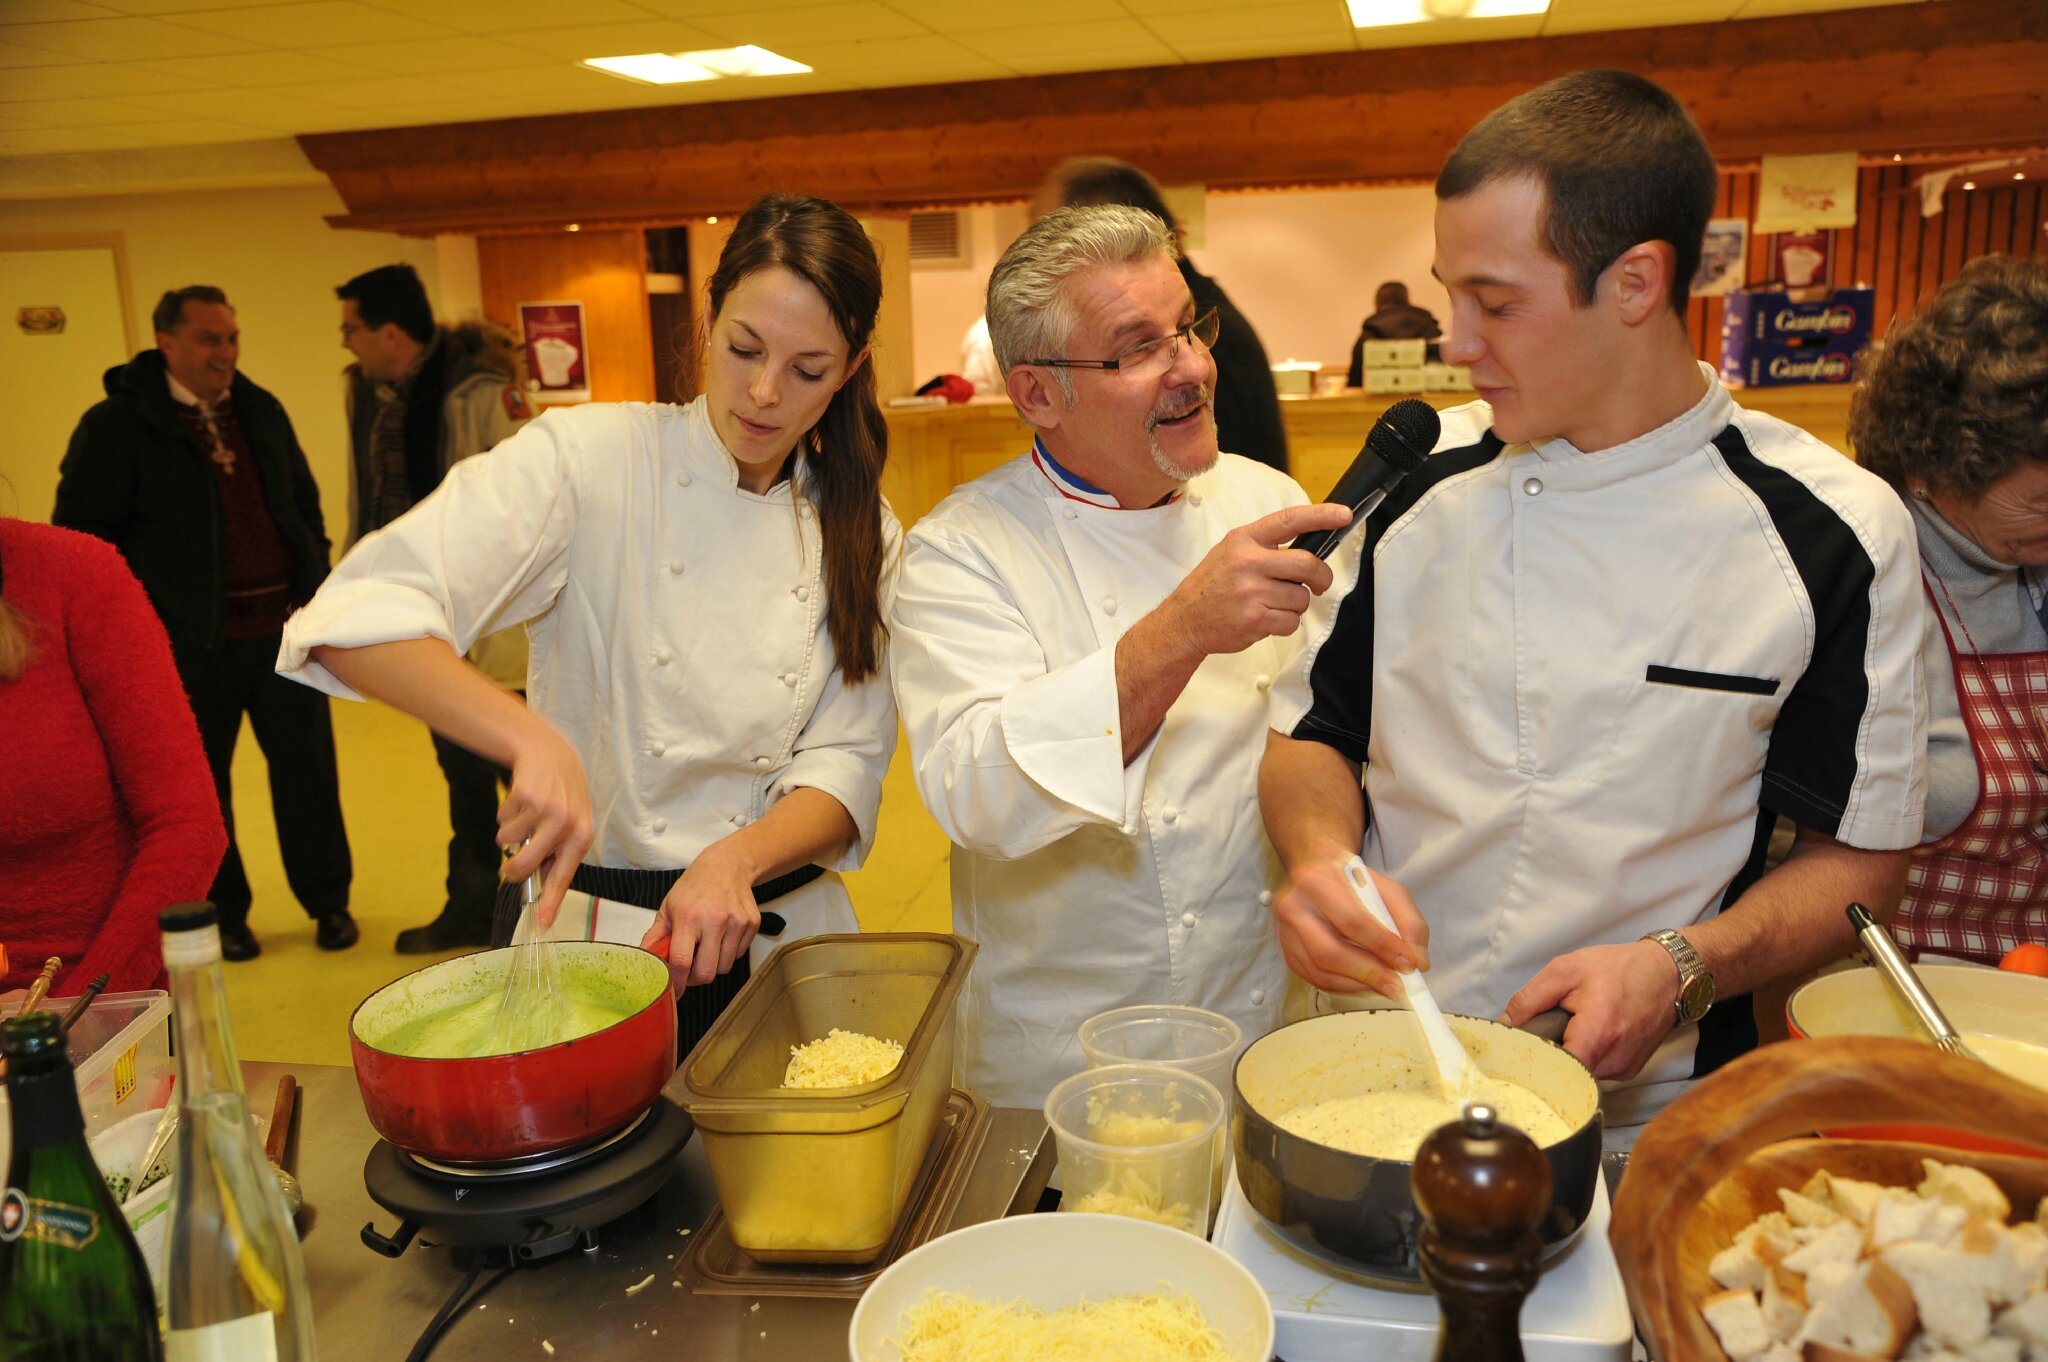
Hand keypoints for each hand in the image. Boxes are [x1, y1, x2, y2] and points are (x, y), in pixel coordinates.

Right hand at [494, 719, 593, 929]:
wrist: (552, 754)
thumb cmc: (561, 797)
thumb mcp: (570, 824)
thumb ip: (556, 854)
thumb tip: (537, 888)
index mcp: (581, 838)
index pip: (563, 877)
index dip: (550, 903)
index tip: (541, 925)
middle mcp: (566, 826)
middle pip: (524, 867)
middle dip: (510, 869)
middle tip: (508, 865)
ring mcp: (546, 811)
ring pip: (507, 842)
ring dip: (509, 832)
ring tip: (525, 815)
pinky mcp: (527, 796)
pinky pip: (502, 821)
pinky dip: (505, 814)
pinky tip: (521, 800)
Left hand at [639, 844, 759, 986]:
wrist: (727, 866)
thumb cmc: (694, 888)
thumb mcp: (668, 908)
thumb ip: (655, 937)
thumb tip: (643, 961)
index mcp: (688, 917)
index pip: (681, 962)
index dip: (676, 983)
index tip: (673, 992)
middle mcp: (714, 920)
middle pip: (706, 973)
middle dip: (696, 978)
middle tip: (690, 969)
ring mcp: (736, 923)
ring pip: (725, 967)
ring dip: (713, 965)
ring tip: (707, 947)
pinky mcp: (752, 924)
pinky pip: (738, 955)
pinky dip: (728, 953)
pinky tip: (722, 936)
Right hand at [1158, 503, 1350, 657]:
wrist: (1184, 620)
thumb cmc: (1211, 586)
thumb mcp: (1230, 552)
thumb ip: (1265, 546)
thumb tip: (1309, 548)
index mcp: (1244, 540)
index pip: (1289, 520)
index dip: (1320, 516)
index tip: (1342, 515)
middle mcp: (1248, 562)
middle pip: (1307, 563)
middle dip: (1322, 576)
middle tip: (1320, 583)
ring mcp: (1251, 591)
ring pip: (1301, 597)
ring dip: (1295, 605)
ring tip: (1272, 604)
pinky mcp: (1255, 618)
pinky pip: (1291, 621)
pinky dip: (1285, 624)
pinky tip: (1265, 619)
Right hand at [1270, 852, 1429, 999]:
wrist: (1315, 873)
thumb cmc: (1351, 882)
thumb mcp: (1388, 889)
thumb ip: (1409, 922)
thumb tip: (1418, 961)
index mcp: (1318, 882)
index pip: (1352, 921)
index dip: (1382, 946)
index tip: (1407, 964)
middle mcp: (1294, 907)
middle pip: (1328, 952)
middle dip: (1368, 973)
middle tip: (1396, 985)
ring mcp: (1285, 932)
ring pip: (1320, 971)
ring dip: (1358, 985)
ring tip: (1384, 986)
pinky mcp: (1287, 952)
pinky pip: (1315, 979)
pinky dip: (1344, 987)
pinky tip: (1364, 983)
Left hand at [1501, 940, 1678, 1079]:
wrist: (1667, 974)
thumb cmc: (1622, 969)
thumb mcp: (1566, 970)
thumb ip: (1529, 999)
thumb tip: (1505, 1024)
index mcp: (1596, 1035)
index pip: (1553, 1071)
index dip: (1532, 1062)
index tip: (1521, 1049)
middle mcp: (1613, 1061)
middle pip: (1563, 1073)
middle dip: (1550, 1052)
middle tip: (1552, 1026)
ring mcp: (1622, 1069)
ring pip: (1578, 1073)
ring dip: (1569, 1052)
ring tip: (1577, 1024)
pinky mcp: (1628, 1071)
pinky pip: (1595, 1070)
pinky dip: (1586, 1054)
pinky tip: (1592, 1032)